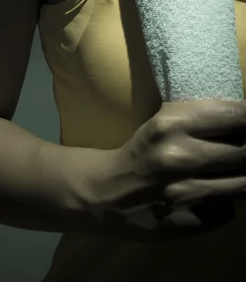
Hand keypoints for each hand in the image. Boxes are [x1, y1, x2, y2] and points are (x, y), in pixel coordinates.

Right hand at [87, 99, 245, 242]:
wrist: (107, 193)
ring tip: (228, 171)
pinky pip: (228, 210)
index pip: (236, 116)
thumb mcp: (165, 123)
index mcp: (171, 123)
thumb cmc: (143, 151)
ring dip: (242, 178)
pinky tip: (209, 195)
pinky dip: (225, 202)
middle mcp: (179, 156)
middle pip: (245, 153)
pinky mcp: (186, 222)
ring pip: (244, 185)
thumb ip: (204, 120)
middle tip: (241, 151)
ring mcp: (183, 193)